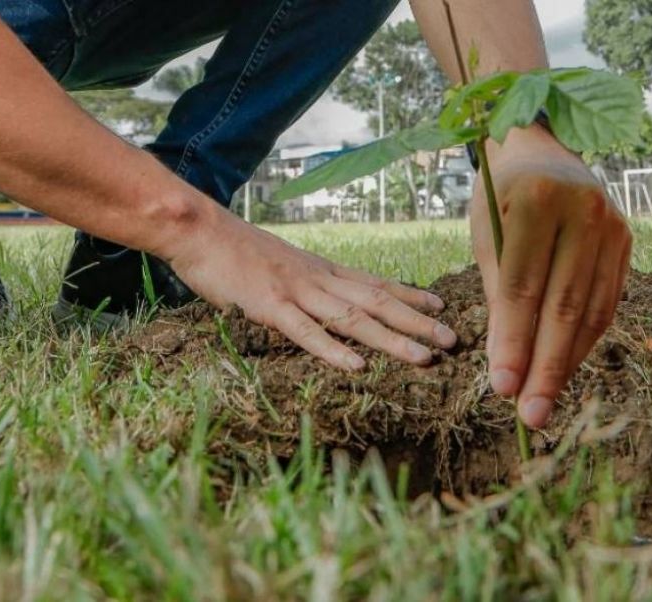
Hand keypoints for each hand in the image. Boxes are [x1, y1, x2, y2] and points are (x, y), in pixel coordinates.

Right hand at [165, 204, 457, 370]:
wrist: (198, 230)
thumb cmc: (234, 250)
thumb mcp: (280, 262)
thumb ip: (305, 281)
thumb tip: (323, 296)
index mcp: (321, 270)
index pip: (375, 283)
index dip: (411, 295)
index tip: (442, 307)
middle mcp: (318, 279)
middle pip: (377, 301)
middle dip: (417, 321)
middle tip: (453, 340)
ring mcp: (295, 292)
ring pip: (352, 317)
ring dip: (391, 338)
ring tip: (424, 357)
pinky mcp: (269, 306)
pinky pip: (305, 332)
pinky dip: (333, 349)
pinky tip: (357, 365)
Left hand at [472, 127, 631, 428]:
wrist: (539, 152)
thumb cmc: (499, 199)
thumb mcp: (486, 237)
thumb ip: (499, 296)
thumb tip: (506, 367)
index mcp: (539, 203)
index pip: (524, 288)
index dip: (513, 342)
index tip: (502, 388)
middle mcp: (585, 212)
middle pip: (563, 306)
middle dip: (545, 366)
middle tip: (530, 414)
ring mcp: (613, 226)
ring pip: (591, 311)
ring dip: (567, 362)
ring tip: (545, 402)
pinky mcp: (627, 241)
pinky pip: (607, 302)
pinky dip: (585, 340)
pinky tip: (565, 367)